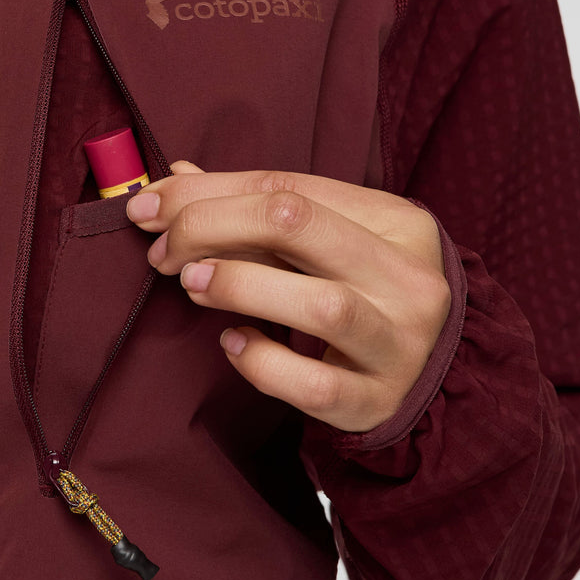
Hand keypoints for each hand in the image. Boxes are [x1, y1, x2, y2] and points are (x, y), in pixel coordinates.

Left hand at [126, 161, 451, 432]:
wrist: (430, 378)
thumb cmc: (362, 294)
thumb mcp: (324, 243)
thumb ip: (254, 210)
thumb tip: (175, 177)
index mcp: (398, 221)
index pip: (288, 186)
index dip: (205, 192)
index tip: (149, 207)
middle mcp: (409, 279)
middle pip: (298, 225)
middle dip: (212, 226)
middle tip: (165, 252)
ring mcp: (401, 344)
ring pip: (320, 306)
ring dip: (238, 286)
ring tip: (191, 284)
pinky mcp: (378, 402)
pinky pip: (316, 385)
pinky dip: (263, 364)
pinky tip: (233, 343)